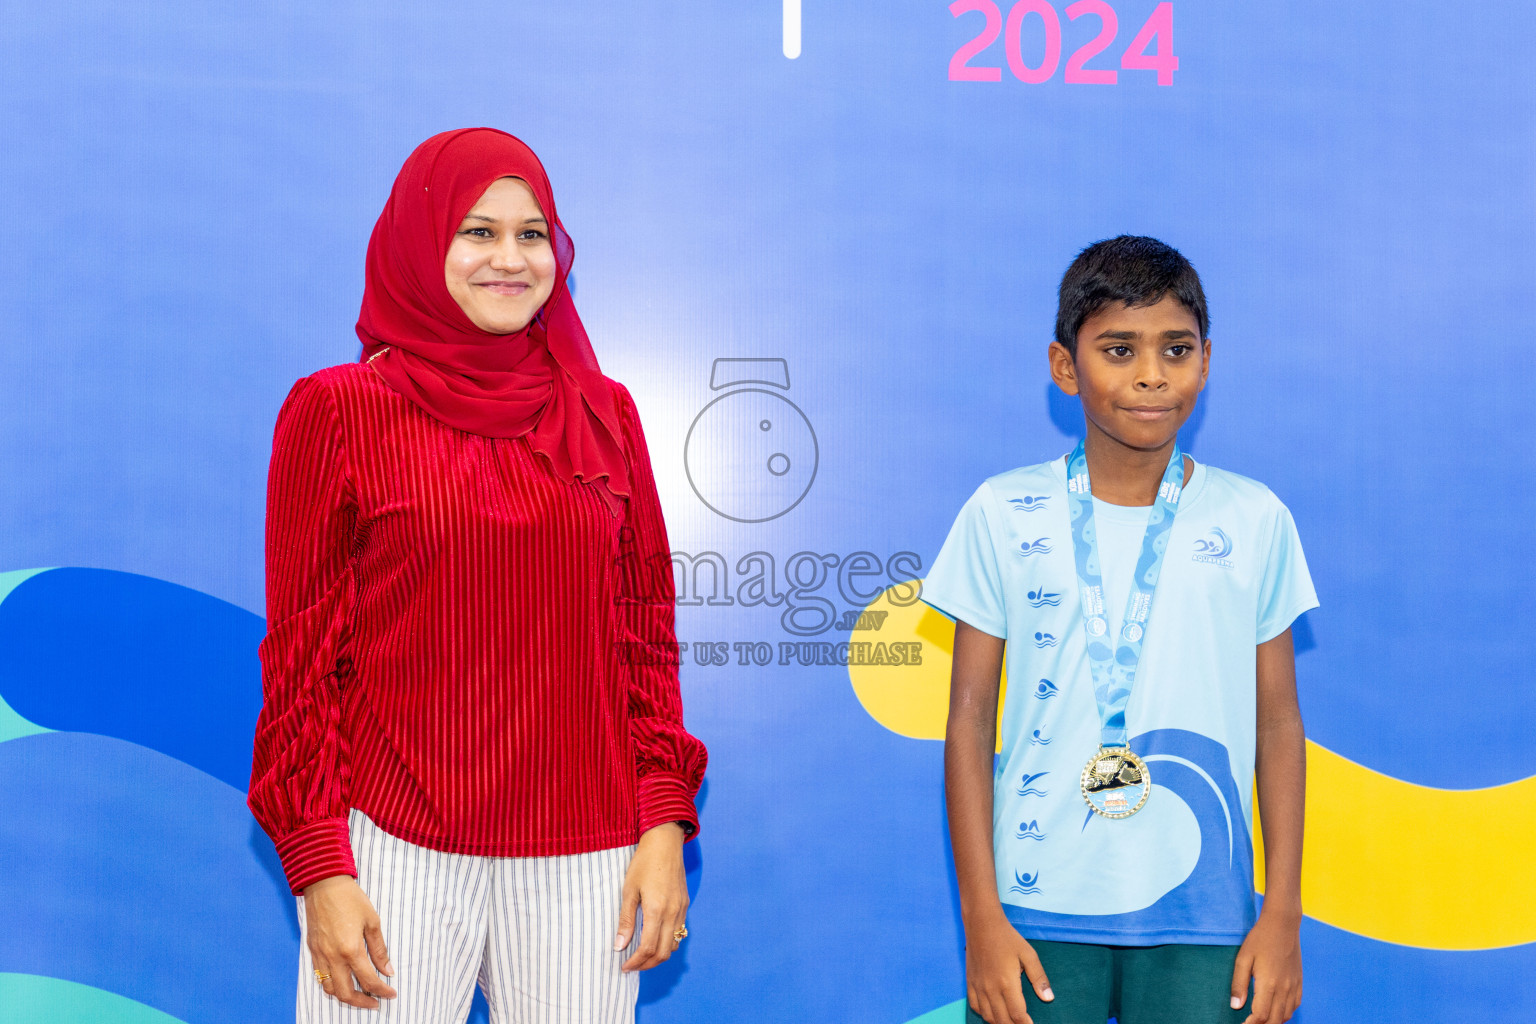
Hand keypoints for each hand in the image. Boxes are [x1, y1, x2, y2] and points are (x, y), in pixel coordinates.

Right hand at [302, 875, 396, 1007]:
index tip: (391, 993)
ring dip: (345, 996)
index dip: (382, 991)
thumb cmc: (350, 899)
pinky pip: (320, 976)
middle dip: (362, 1002)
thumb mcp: (372, 921)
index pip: (368, 980)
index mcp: (350, 949)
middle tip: (375, 1002)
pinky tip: (343, 980)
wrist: (324, 884)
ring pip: (329, 989)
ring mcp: (320, 955)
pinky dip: (332, 985)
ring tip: (359, 994)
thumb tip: (388, 970)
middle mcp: (332, 957)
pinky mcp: (312, 951)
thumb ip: (379, 949)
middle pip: (346, 993)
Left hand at [615, 822, 688, 971]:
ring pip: (674, 945)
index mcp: (657, 910)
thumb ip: (626, 920)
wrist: (665, 843)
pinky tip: (654, 938)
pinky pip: (679, 932)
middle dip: (647, 964)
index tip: (624, 966)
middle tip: (631, 965)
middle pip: (663, 952)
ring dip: (658, 955)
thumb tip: (619, 946)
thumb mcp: (629, 890)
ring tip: (641, 955)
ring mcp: (681, 909)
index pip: (648, 948)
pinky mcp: (685, 905)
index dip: (635, 962)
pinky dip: (667, 942)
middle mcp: (673, 913)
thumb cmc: (644, 863)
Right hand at [965, 910, 1052, 1023]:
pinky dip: (985, 1014)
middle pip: (1002, 1020)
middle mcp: (990, 989)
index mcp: (1007, 983)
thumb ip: (1039, 978)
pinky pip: (975, 1007)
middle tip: (1023, 1023)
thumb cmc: (1008, 938)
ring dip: (1000, 1022)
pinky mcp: (970, 983)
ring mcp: (978, 987)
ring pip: (988, 1016)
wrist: (982, 924)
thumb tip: (1048, 998)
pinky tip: (993, 1012)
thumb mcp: (1029, 954)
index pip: (1017, 1015)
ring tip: (1010, 1021)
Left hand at [1231, 907, 1301, 1023]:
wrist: (1283, 925)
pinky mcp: (1299, 982)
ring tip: (1260, 1019)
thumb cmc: (1260, 939)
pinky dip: (1285, 1013)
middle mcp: (1284, 989)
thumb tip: (1235, 1006)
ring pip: (1286, 1016)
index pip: (1260, 1016)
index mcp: (1268, 984)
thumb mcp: (1243, 959)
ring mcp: (1294, 986)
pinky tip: (1275, 1010)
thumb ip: (1238, 984)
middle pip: (1274, 1020)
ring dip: (1273, 1021)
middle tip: (1248, 1023)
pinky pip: (1294, 1006)